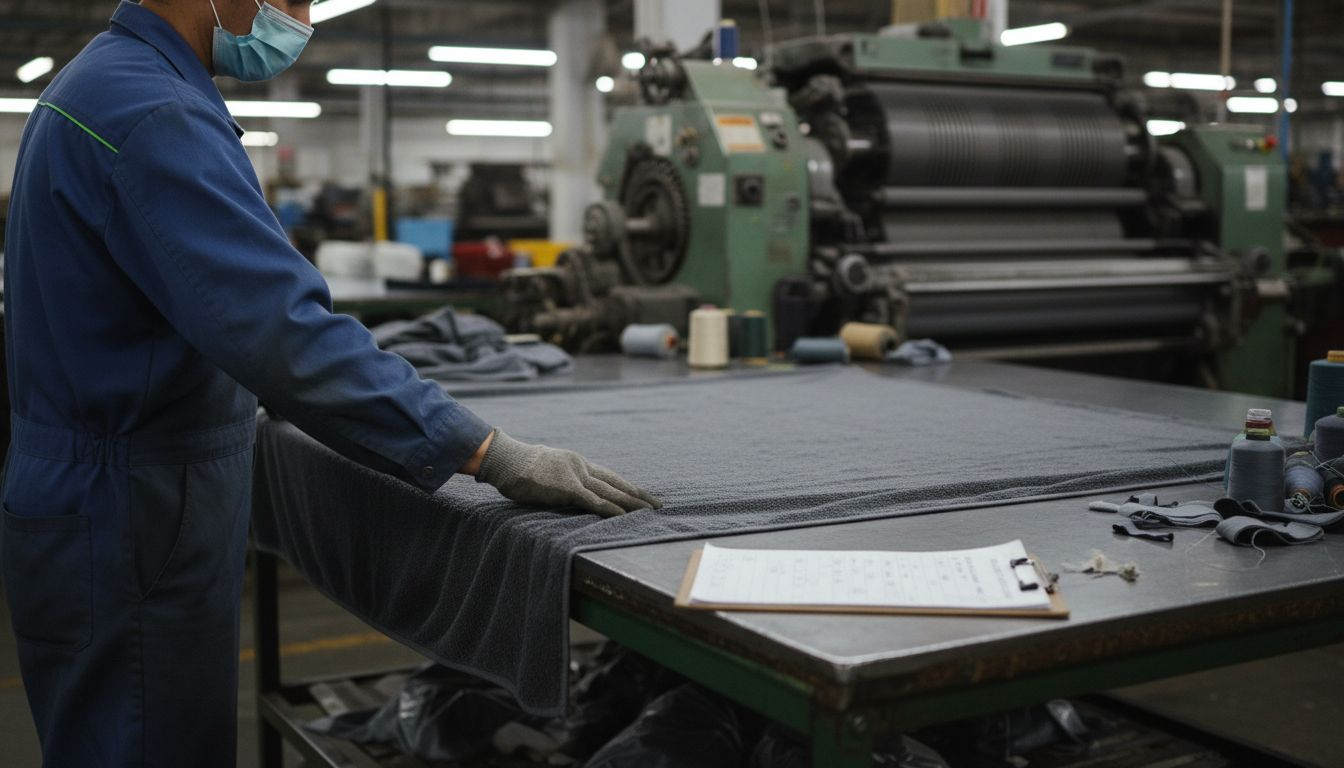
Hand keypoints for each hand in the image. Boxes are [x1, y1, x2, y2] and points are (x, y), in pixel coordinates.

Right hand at [476, 431, 660, 516]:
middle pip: (616, 483)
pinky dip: (610, 509)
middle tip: (658, 504)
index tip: (643, 494)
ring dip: (631, 503)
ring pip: (610, 492)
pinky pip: (593, 501)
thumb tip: (561, 488)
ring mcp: (575, 476)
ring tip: (649, 512)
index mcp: (577, 462)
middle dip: (638, 495)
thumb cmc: (518, 467)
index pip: (609, 476)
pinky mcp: (567, 488)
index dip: (628, 487)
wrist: (506, 460)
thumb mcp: (545, 469)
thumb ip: (559, 478)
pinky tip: (624, 515)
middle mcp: (581, 466)